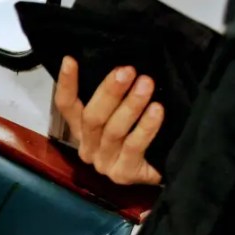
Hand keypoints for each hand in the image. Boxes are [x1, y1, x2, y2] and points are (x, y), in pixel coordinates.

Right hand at [54, 56, 163, 185]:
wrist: (167, 170)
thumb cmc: (144, 136)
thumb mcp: (124, 114)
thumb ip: (115, 99)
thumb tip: (121, 66)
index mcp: (83, 130)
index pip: (66, 106)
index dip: (66, 84)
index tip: (70, 60)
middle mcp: (88, 147)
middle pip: (92, 118)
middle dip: (109, 92)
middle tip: (127, 71)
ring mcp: (104, 163)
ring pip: (113, 131)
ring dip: (130, 105)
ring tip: (146, 84)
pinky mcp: (122, 174)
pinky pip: (133, 147)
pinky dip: (145, 127)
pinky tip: (157, 110)